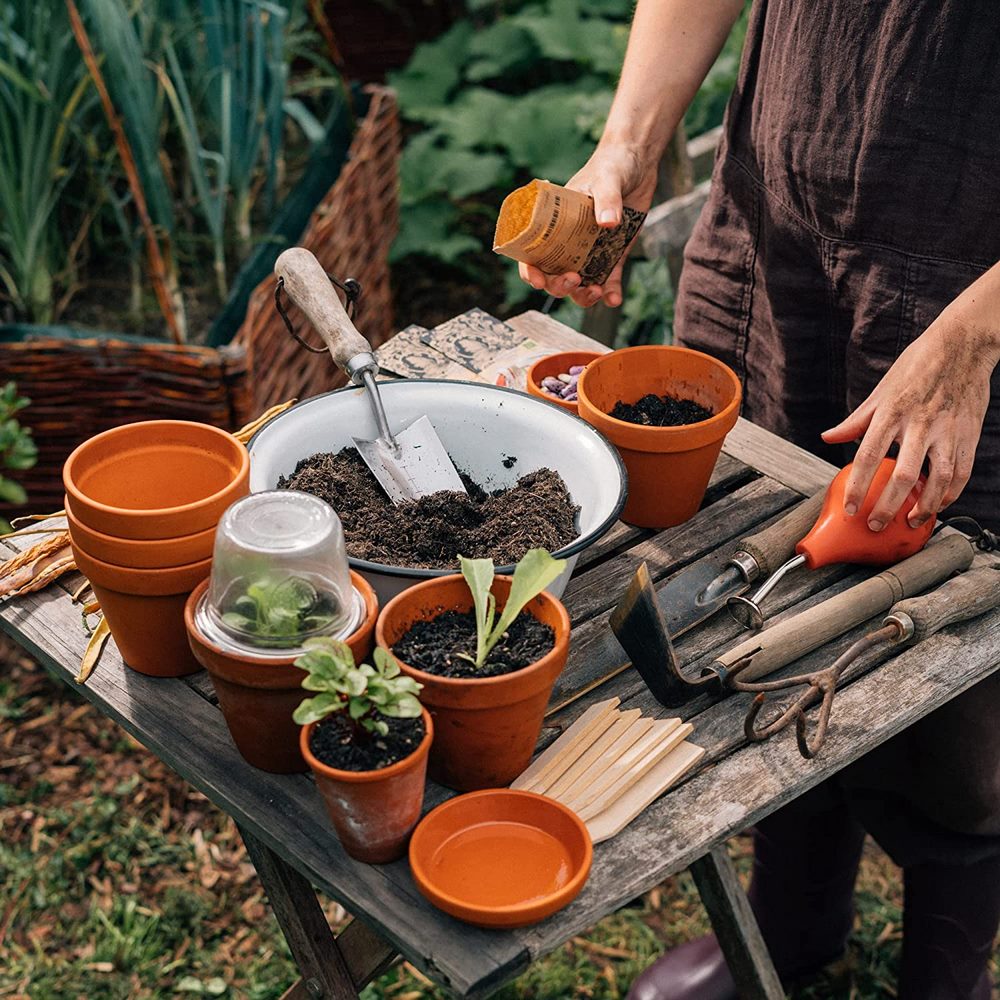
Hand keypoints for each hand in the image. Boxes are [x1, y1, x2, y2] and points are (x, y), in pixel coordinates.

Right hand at [518, 141, 657, 308]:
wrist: (638, 161)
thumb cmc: (612, 163)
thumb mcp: (606, 179)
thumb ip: (607, 199)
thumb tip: (609, 222)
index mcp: (555, 223)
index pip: (533, 252)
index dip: (530, 271)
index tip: (538, 280)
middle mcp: (569, 240)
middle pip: (554, 275)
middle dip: (560, 286)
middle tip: (574, 280)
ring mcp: (591, 249)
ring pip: (579, 284)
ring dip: (583, 296)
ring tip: (596, 292)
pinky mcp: (613, 253)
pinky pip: (608, 279)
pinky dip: (610, 293)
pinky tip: (614, 300)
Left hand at [822, 311, 999, 529]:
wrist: (963, 345)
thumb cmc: (917, 366)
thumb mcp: (881, 390)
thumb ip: (855, 420)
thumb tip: (828, 437)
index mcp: (892, 412)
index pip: (869, 456)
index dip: (858, 486)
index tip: (849, 508)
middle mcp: (919, 424)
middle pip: (903, 476)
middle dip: (887, 506)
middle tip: (875, 525)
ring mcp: (947, 430)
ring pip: (937, 479)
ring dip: (923, 507)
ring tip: (909, 522)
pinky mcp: (968, 434)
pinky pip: (962, 472)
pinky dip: (950, 493)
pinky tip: (938, 504)